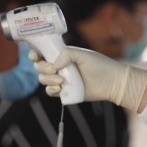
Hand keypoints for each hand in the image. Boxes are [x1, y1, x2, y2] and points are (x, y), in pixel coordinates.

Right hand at [30, 47, 146, 112]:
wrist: (111, 82)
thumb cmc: (99, 65)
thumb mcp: (82, 54)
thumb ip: (65, 54)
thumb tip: (53, 65)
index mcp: (61, 55)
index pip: (42, 54)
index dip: (35, 55)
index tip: (36, 56)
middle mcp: (59, 67)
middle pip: (39, 68)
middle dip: (43, 69)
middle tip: (55, 70)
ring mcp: (61, 80)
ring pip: (43, 80)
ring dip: (48, 80)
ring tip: (61, 80)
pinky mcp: (65, 93)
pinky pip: (50, 93)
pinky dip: (51, 90)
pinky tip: (60, 88)